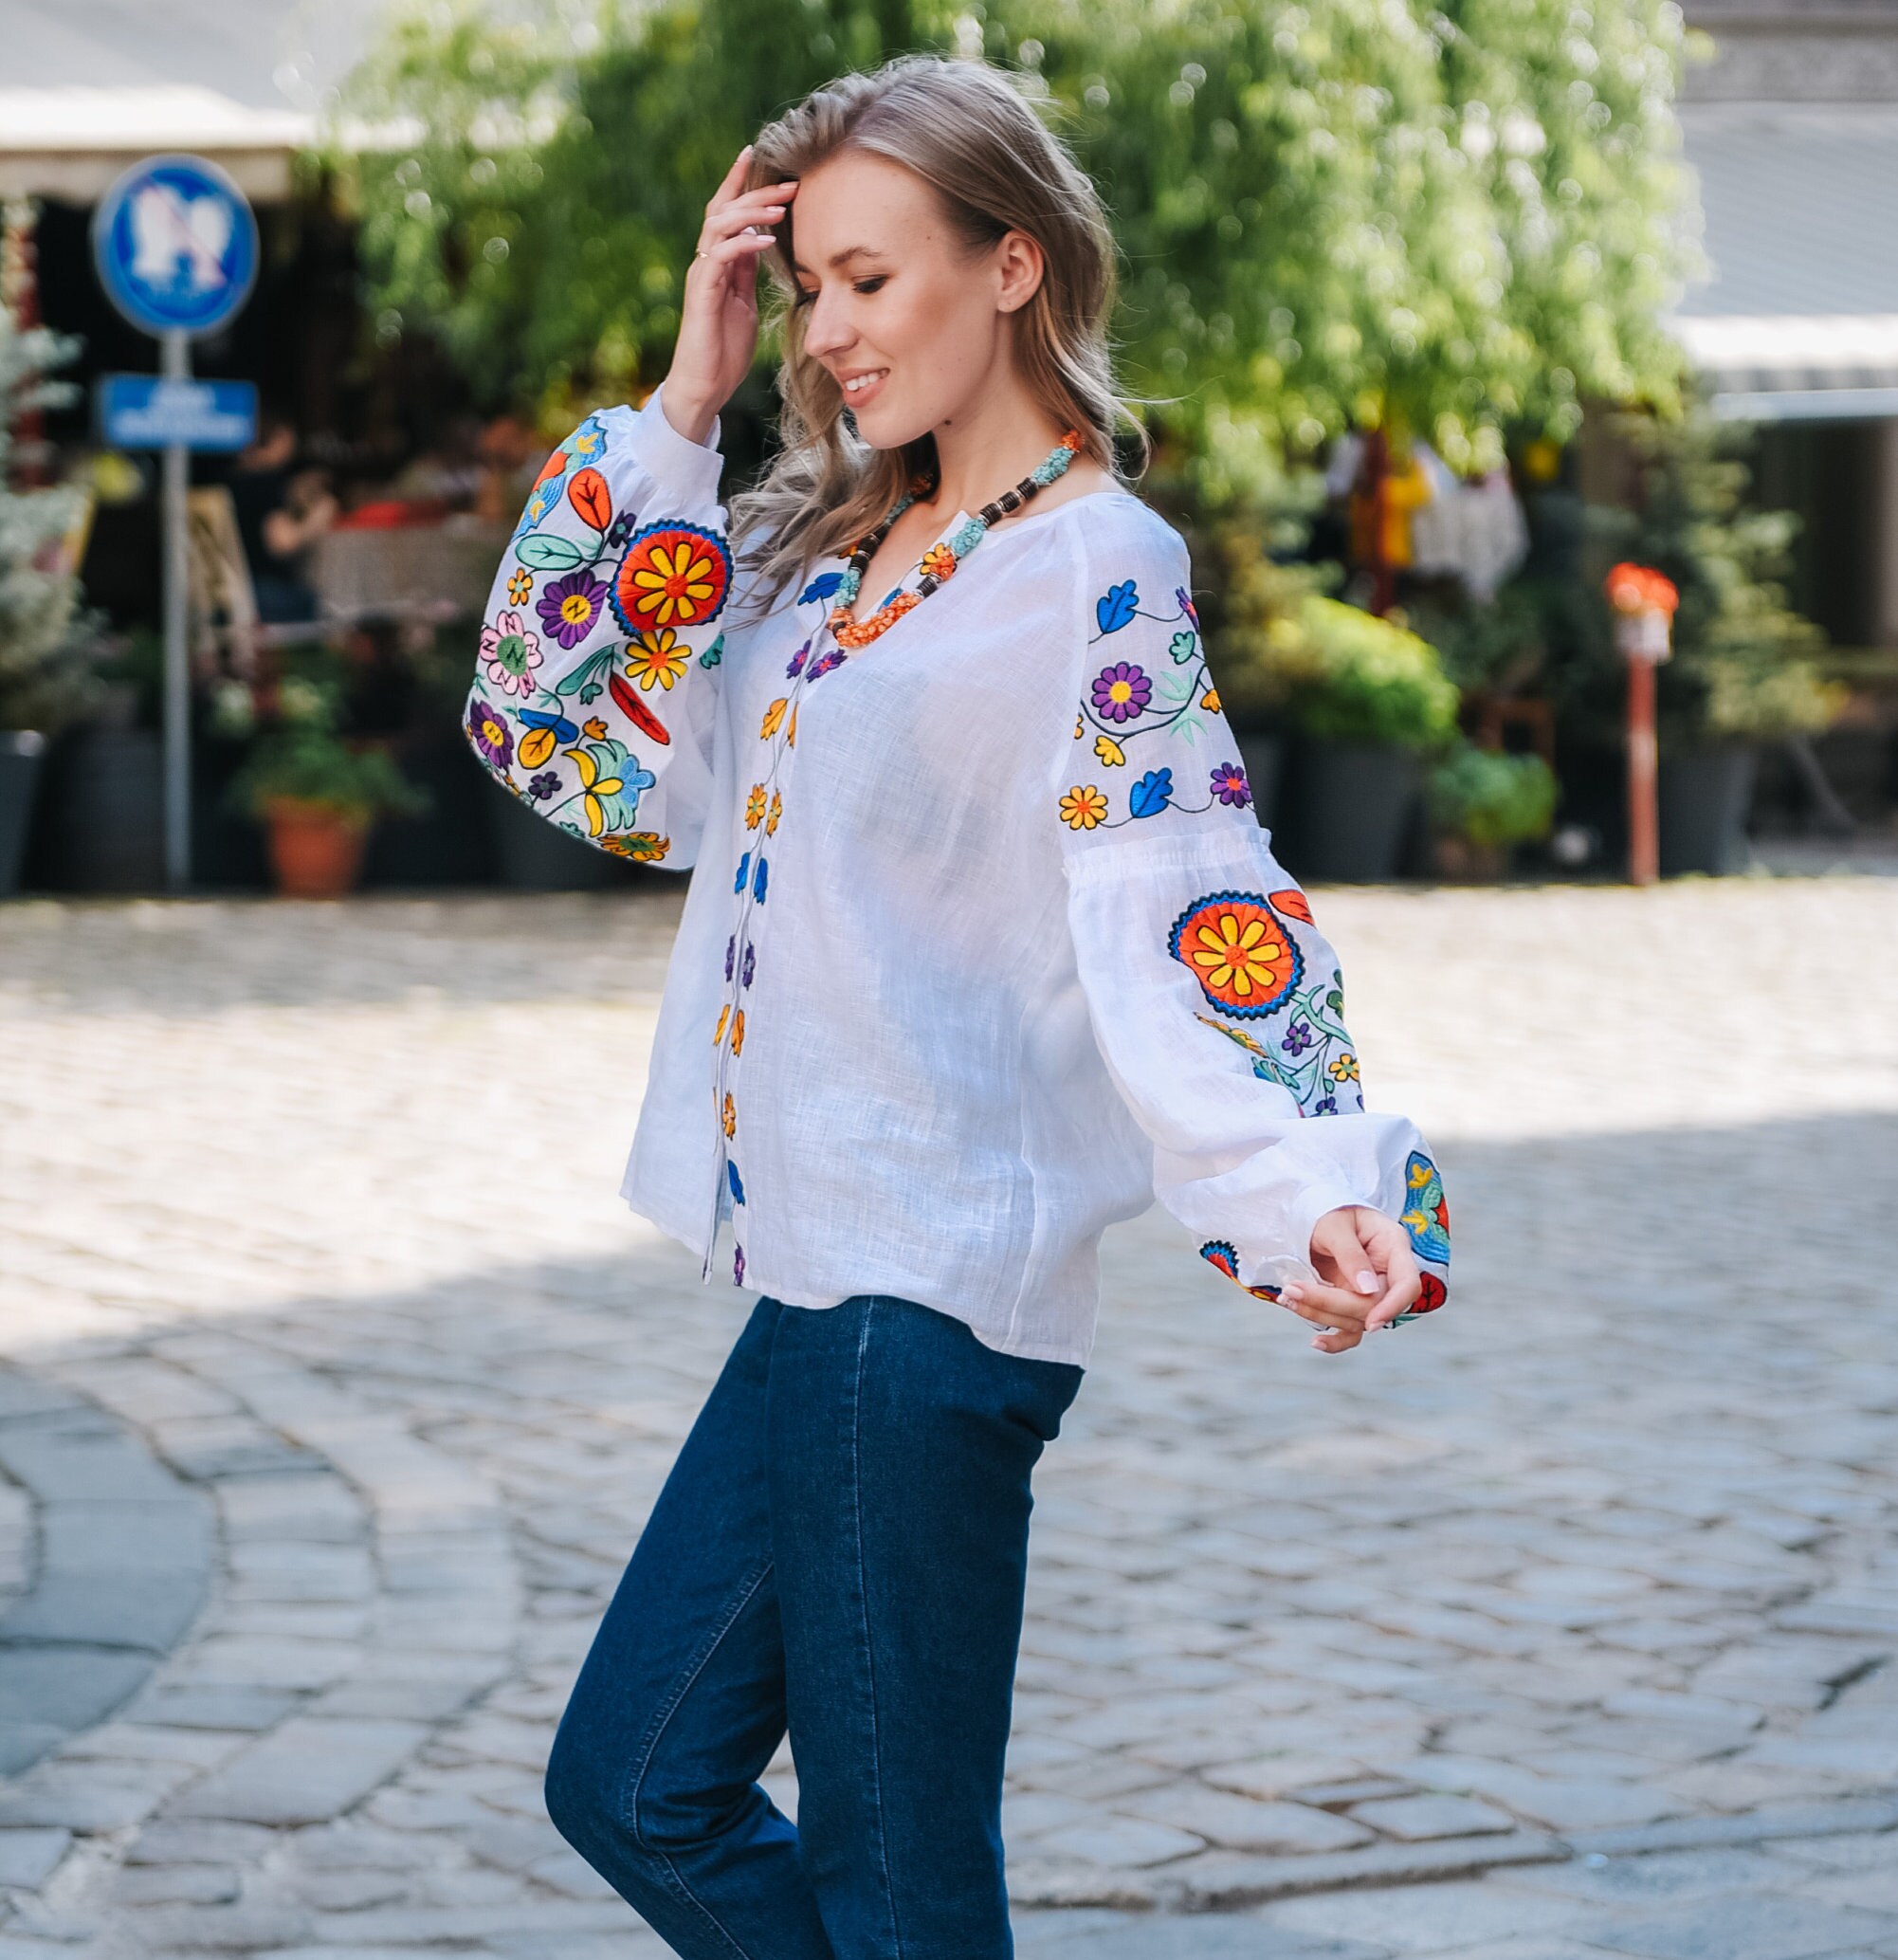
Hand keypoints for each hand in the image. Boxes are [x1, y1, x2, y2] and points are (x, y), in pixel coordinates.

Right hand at [661, 144, 798, 445]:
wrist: (704, 386)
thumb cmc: (724, 351)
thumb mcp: (745, 305)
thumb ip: (749, 274)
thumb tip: (763, 245)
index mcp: (719, 264)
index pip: (727, 211)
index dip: (742, 183)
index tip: (763, 157)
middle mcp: (706, 263)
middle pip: (725, 210)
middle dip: (757, 191)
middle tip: (791, 181)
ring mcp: (703, 277)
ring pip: (719, 227)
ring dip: (752, 214)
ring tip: (781, 207)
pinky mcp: (703, 296)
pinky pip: (721, 259)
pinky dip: (744, 245)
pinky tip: (767, 242)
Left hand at [1281, 1206, 1421, 1354]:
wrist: (1315, 1216)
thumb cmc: (1329, 1212)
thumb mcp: (1334, 1225)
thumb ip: (1350, 1254)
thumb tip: (1367, 1289)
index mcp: (1393, 1246)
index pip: (1408, 1284)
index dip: (1393, 1306)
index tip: (1372, 1322)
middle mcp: (1387, 1272)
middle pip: (1374, 1305)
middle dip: (1332, 1303)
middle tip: (1292, 1290)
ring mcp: (1372, 1292)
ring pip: (1357, 1320)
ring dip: (1321, 1315)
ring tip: (1287, 1297)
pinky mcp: (1354, 1304)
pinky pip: (1351, 1330)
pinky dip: (1335, 1340)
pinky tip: (1317, 1342)